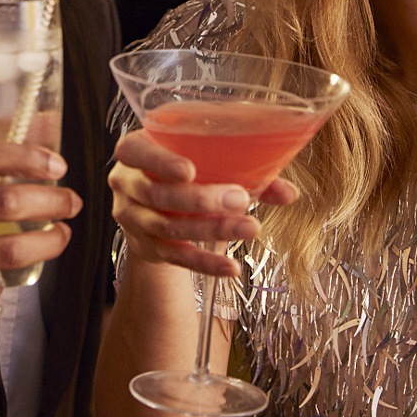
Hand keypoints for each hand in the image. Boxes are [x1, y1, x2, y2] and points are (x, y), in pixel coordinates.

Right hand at [0, 135, 81, 405]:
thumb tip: (32, 130)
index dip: (28, 157)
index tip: (55, 165)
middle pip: (6, 203)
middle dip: (53, 202)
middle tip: (70, 203)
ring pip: (6, 251)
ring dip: (46, 243)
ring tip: (59, 236)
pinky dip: (5, 282)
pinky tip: (10, 273)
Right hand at [108, 128, 297, 276]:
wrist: (154, 200)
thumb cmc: (183, 163)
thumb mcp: (201, 153)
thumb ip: (243, 165)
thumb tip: (289, 192)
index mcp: (134, 150)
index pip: (136, 152)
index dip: (161, 162)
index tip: (191, 170)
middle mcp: (127, 184)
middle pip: (159, 195)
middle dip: (202, 200)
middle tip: (241, 199)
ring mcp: (134, 219)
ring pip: (170, 229)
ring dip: (213, 229)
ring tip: (250, 228)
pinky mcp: (147, 247)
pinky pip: (177, 258)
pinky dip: (205, 263)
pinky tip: (232, 266)